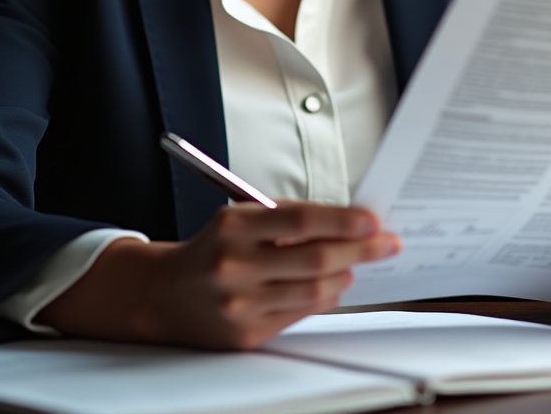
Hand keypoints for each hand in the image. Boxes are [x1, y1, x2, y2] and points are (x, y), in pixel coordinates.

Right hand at [38, 202, 400, 348]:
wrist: (165, 294)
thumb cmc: (213, 248)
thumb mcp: (240, 217)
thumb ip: (287, 218)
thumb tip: (345, 222)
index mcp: (234, 226)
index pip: (300, 221)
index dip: (342, 220)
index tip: (372, 219)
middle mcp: (235, 265)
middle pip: (314, 258)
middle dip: (359, 249)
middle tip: (385, 242)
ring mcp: (241, 304)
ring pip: (313, 290)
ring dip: (345, 275)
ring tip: (357, 262)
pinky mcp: (247, 334)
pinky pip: (301, 313)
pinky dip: (324, 297)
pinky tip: (332, 284)